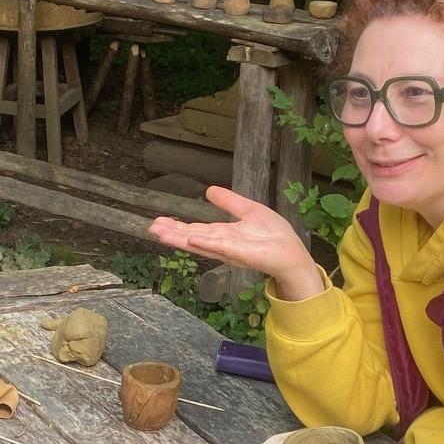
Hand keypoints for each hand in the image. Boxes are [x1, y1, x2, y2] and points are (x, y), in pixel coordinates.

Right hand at [149, 188, 323, 301]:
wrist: (292, 253)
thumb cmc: (274, 236)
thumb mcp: (249, 210)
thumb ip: (230, 202)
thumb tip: (209, 190)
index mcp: (224, 234)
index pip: (197, 230)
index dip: (178, 226)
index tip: (159, 221)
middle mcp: (222, 244)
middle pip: (193, 238)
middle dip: (172, 233)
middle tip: (151, 227)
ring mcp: (229, 250)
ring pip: (201, 243)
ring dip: (181, 238)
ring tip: (160, 233)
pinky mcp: (241, 253)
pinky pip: (221, 246)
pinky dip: (206, 242)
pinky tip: (191, 238)